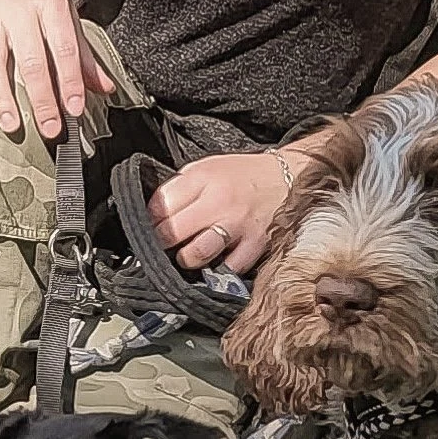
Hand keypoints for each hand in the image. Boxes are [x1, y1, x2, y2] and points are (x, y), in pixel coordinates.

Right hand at [0, 0, 114, 139]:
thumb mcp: (65, 11)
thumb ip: (82, 53)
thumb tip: (104, 88)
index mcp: (50, 5)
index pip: (64, 48)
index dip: (70, 81)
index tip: (75, 109)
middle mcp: (18, 10)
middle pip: (31, 61)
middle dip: (42, 98)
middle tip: (50, 129)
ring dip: (3, 96)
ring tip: (12, 124)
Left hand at [146, 149, 291, 274]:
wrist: (288, 178)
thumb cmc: (243, 175)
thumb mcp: (206, 167)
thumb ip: (180, 189)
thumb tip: (154, 216)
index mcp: (203, 178)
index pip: (159, 206)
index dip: (149, 221)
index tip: (151, 226)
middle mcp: (219, 201)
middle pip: (171, 232)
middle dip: (161, 242)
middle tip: (163, 245)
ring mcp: (238, 226)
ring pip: (196, 254)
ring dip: (186, 259)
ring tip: (187, 255)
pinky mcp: (255, 245)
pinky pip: (227, 269)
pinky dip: (218, 270)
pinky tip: (216, 262)